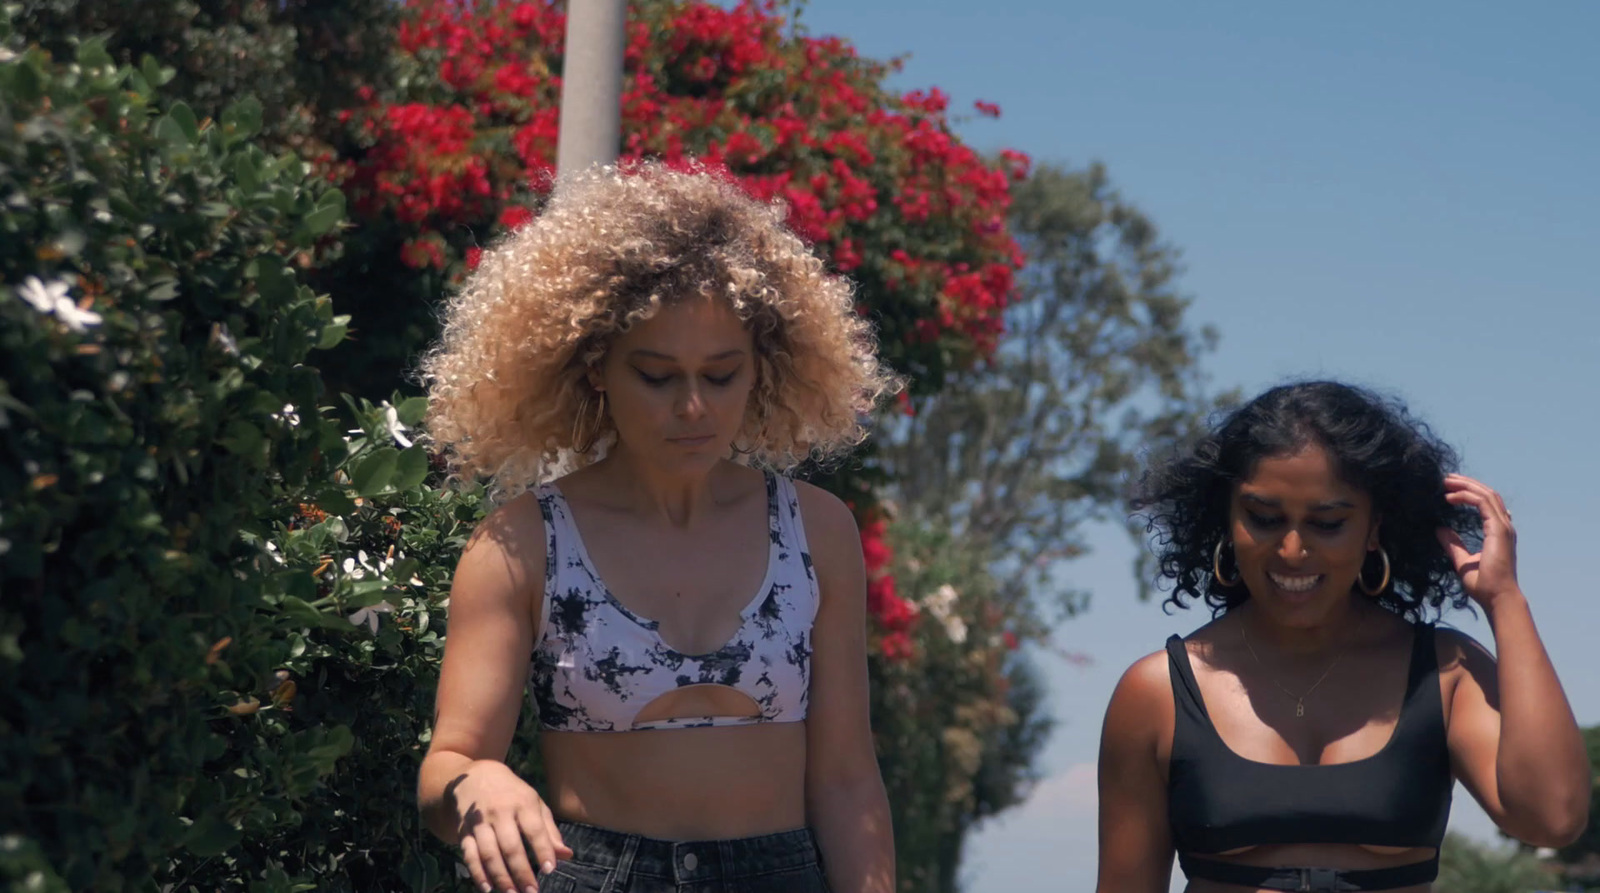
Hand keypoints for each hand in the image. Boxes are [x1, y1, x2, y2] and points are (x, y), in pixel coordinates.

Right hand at [450, 759, 572, 892]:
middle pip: (511, 846)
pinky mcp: (464, 831)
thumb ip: (549, 831)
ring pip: (489, 853)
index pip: (534, 829)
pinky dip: (477, 873)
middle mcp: (500, 812)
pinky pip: (469, 855)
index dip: (542, 850)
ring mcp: (480, 822)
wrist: (477, 777)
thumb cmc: (513, 795)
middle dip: (522, 872)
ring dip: (501, 877)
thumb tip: (566, 855)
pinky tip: (487, 888)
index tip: (549, 870)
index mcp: (522, 803)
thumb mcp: (535, 804)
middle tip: (532, 891)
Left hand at [1437, 474, 1520, 609]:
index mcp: (1498, 532)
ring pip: (1486, 495)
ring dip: (1466, 485)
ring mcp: (1504, 527)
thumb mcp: (1462, 561)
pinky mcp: (1499, 529)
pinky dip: (1466, 496)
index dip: (1469, 493)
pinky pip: (1482, 503)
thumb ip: (1453, 545)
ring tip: (1446, 482)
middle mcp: (1504, 527)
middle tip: (1447, 479)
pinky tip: (1449, 497)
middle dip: (1467, 484)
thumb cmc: (1484, 584)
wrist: (1497, 597)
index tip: (1449, 491)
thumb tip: (1440, 530)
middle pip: (1488, 495)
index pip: (1487, 504)